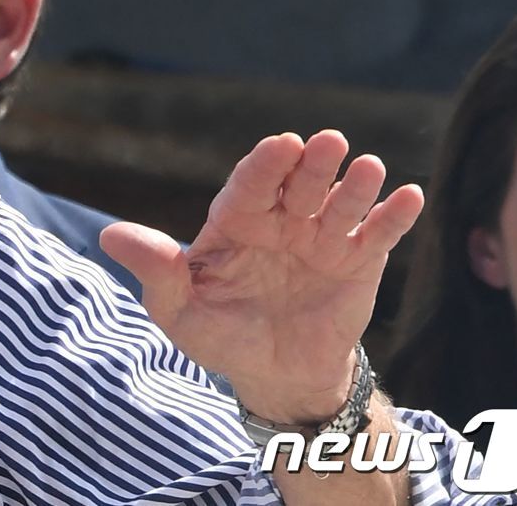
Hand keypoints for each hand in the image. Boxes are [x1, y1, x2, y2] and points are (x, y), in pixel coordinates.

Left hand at [100, 130, 422, 423]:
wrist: (276, 373)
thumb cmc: (219, 332)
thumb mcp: (178, 308)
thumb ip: (154, 269)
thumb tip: (107, 235)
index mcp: (236, 221)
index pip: (249, 185)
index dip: (265, 166)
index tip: (281, 145)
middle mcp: (281, 219)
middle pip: (298, 185)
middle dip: (312, 164)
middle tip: (327, 142)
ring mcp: (322, 236)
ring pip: (340, 203)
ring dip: (356, 185)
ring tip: (368, 168)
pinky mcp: (360, 260)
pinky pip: (379, 234)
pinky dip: (395, 215)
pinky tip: (409, 196)